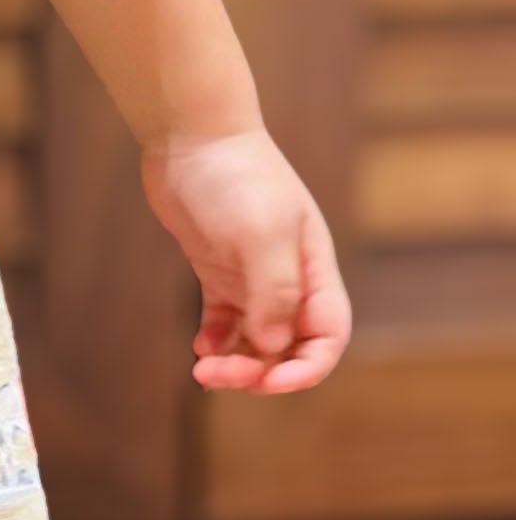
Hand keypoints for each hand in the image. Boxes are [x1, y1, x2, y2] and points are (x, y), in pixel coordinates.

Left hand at [141, 126, 350, 391]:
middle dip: (260, 371)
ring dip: (236, 361)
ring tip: (204, 368)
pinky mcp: (218, 268)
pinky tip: (200, 346)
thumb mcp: (263, 235)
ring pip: (255, 338)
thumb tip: (275, 347)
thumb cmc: (236, 178)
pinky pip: (225, 319)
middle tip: (217, 375)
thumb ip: (275, 294)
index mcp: (314, 271)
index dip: (307, 369)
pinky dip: (216, 339)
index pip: (327, 337)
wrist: (192, 136)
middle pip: (289, 346)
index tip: (271, 383)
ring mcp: (252, 274)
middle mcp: (289, 278)